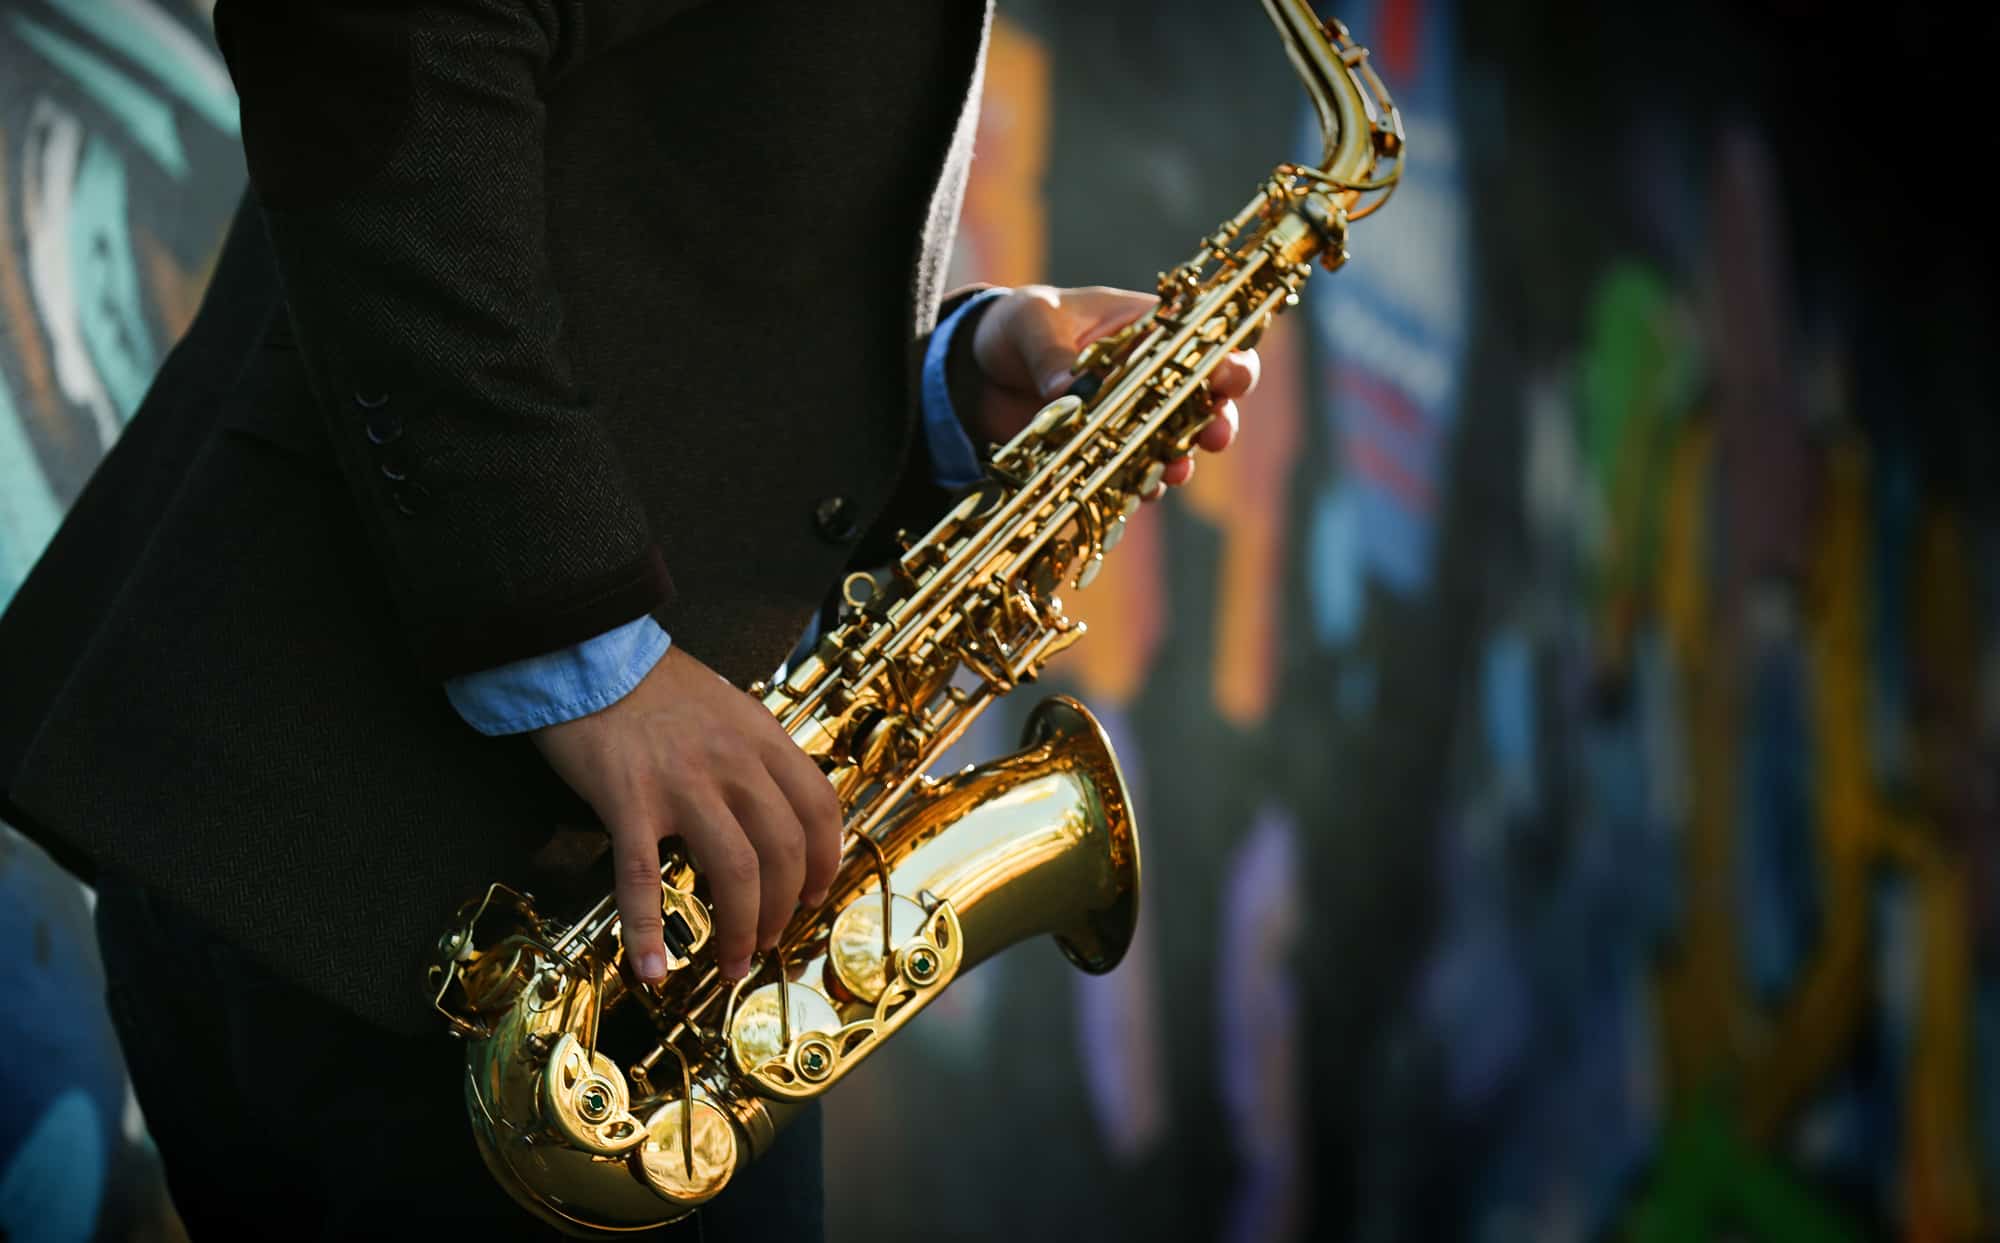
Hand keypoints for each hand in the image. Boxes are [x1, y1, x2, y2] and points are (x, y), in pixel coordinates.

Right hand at [530, 645, 842, 984]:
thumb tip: (772, 807)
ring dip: (740, 930)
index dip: (826, 862)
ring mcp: (682, 783)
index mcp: (762, 738)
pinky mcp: (627, 801)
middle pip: (784, 851)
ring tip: (731, 963)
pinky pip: (641, 878)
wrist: (585, 651)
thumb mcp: (727, 705)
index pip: (819, 808)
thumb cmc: (652, 684)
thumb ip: (753, 753)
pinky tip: (652, 970)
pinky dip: (648, 932)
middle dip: (784, 910)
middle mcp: (734, 762)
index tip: (814, 895)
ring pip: (734, 871)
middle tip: (769, 941)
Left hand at [965, 284, 1260, 499]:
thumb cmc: (1018, 326)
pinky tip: (1133, 494)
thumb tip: (1065, 388)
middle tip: (1217, 434)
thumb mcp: (1031, 323)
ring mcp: (1131, 421)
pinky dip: (1135, 486)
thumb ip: (1051, 352)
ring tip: (1174, 472)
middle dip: (1218, 418)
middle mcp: (1151, 378)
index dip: (1227, 359)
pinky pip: (1131, 475)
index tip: (1228, 378)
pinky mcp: (1106, 455)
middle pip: (1204, 400)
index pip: (1204, 341)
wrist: (980, 369)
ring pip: (1174, 445)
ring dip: (1180, 459)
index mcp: (1147, 329)